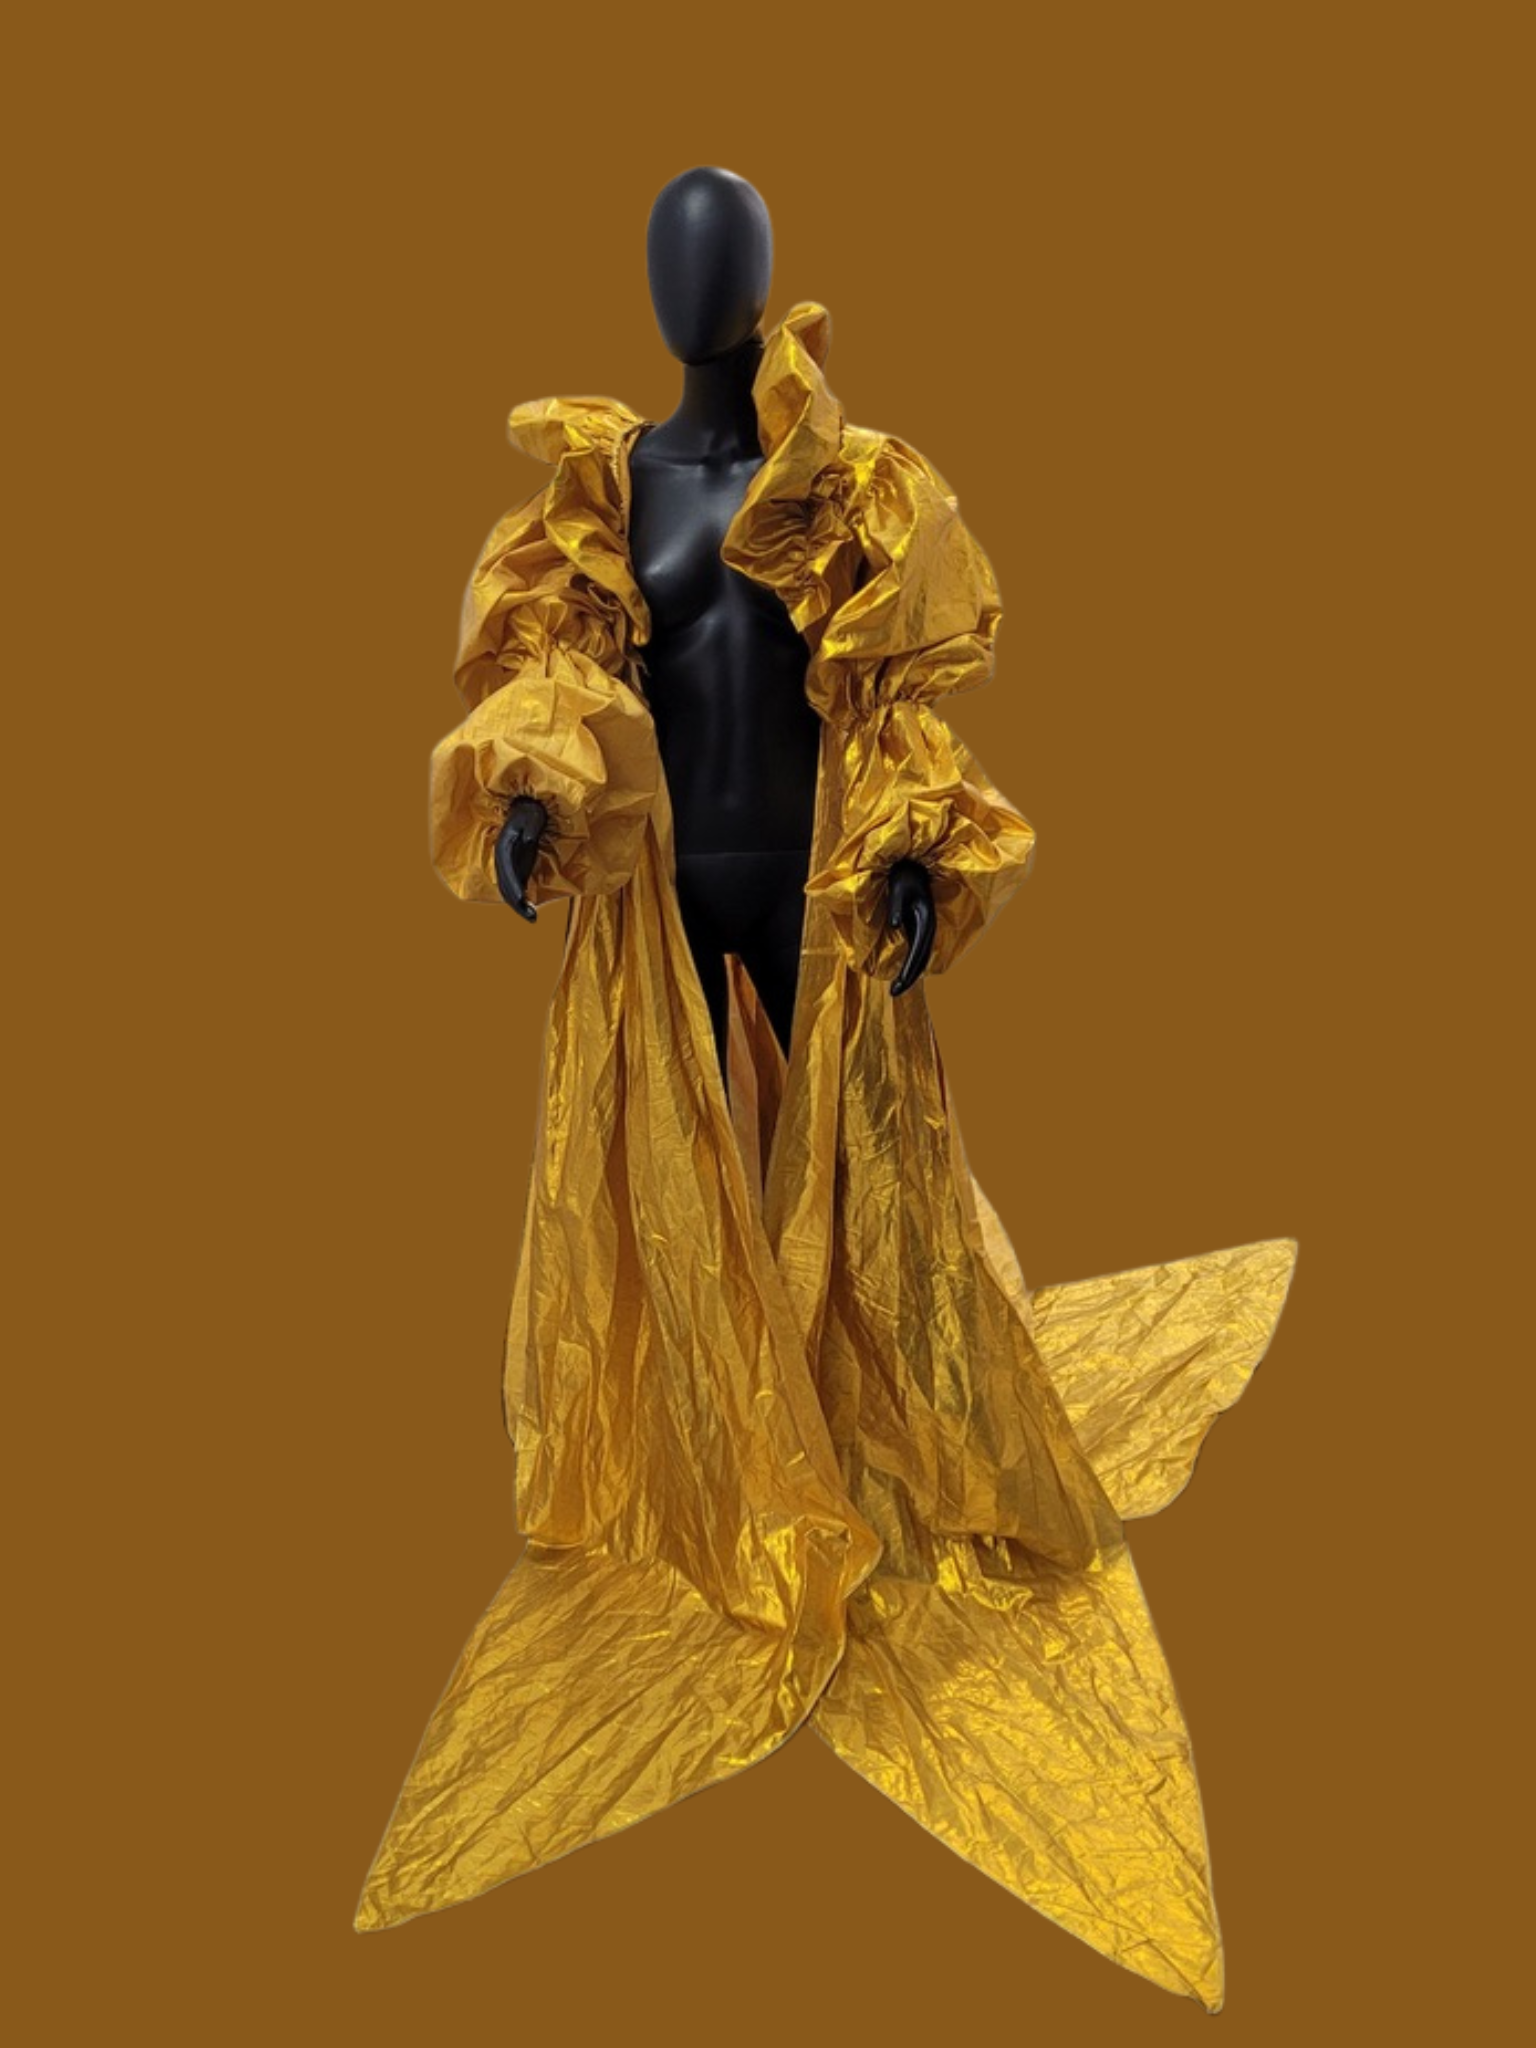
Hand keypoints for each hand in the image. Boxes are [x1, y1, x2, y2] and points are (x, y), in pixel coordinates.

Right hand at [494, 797, 547, 920]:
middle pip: (504, 884)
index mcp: (503, 846)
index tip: (520, 898)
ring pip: (508, 888)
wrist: (529, 809)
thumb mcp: (532, 817)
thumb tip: (529, 839)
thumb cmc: (531, 812)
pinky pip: (516, 886)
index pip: (505, 868)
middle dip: (515, 901)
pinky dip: (522, 899)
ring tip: (532, 917)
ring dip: (518, 904)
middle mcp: (503, 858)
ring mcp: (510, 864)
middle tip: (530, 915)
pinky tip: (531, 910)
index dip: (512, 884)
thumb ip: (530, 827)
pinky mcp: (517, 867)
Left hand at [886, 858, 935, 995]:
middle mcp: (929, 927)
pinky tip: (902, 975)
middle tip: (895, 993)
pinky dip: (911, 964)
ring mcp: (925, 929)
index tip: (900, 983)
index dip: (909, 969)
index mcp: (926, 919)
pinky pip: (917, 951)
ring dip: (910, 973)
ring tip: (897, 989)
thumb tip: (895, 924)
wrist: (912, 868)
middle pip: (922, 959)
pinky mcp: (918, 929)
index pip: (918, 950)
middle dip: (909, 977)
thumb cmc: (903, 876)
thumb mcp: (897, 888)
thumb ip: (895, 907)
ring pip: (921, 957)